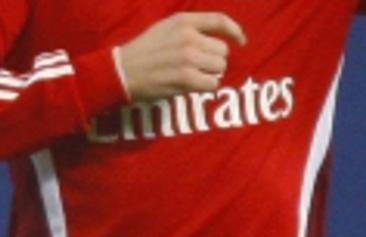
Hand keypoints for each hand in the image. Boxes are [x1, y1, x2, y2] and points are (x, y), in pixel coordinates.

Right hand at [115, 12, 246, 101]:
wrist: (123, 71)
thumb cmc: (145, 51)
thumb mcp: (166, 28)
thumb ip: (190, 28)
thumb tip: (218, 38)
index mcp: (183, 21)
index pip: (220, 21)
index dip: (235, 31)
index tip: (241, 41)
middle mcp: (188, 37)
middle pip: (222, 51)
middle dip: (214, 60)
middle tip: (198, 66)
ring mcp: (188, 58)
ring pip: (219, 68)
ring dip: (210, 75)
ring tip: (193, 75)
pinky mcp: (186, 79)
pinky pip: (212, 84)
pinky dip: (205, 87)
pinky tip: (191, 85)